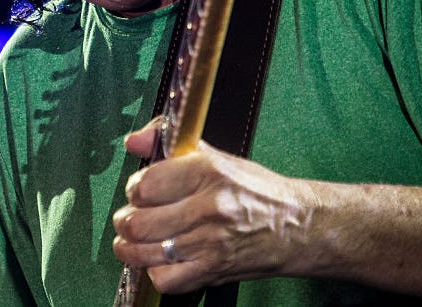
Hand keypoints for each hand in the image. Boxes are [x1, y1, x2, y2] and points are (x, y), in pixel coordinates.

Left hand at [112, 121, 315, 293]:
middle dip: (126, 219)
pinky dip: (154, 271)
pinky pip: (165, 280)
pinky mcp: (213, 271)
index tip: (139, 190)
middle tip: (131, 215)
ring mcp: (210, 243)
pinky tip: (159, 258)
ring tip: (132, 238)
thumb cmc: (253, 189)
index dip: (134, 188)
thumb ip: (168, 141)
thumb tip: (134, 140)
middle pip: (139, 221)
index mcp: (207, 172)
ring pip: (145, 251)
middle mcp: (208, 207)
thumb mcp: (214, 155)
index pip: (146, 184)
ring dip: (130, 246)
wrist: (295, 226)